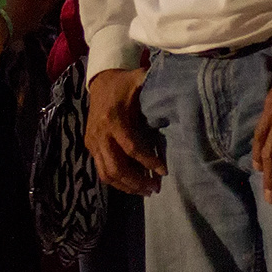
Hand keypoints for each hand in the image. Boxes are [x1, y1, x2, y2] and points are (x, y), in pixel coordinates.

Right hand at [85, 67, 164, 194]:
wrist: (100, 81)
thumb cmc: (125, 84)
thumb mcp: (140, 81)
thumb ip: (157, 87)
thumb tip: (181, 94)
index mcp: (114, 119)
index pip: (132, 148)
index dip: (148, 161)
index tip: (164, 171)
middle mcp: (100, 134)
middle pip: (117, 168)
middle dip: (137, 182)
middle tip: (155, 188)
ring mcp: (93, 142)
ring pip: (107, 174)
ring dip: (127, 186)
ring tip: (146, 190)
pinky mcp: (90, 146)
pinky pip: (102, 170)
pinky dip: (117, 181)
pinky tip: (133, 184)